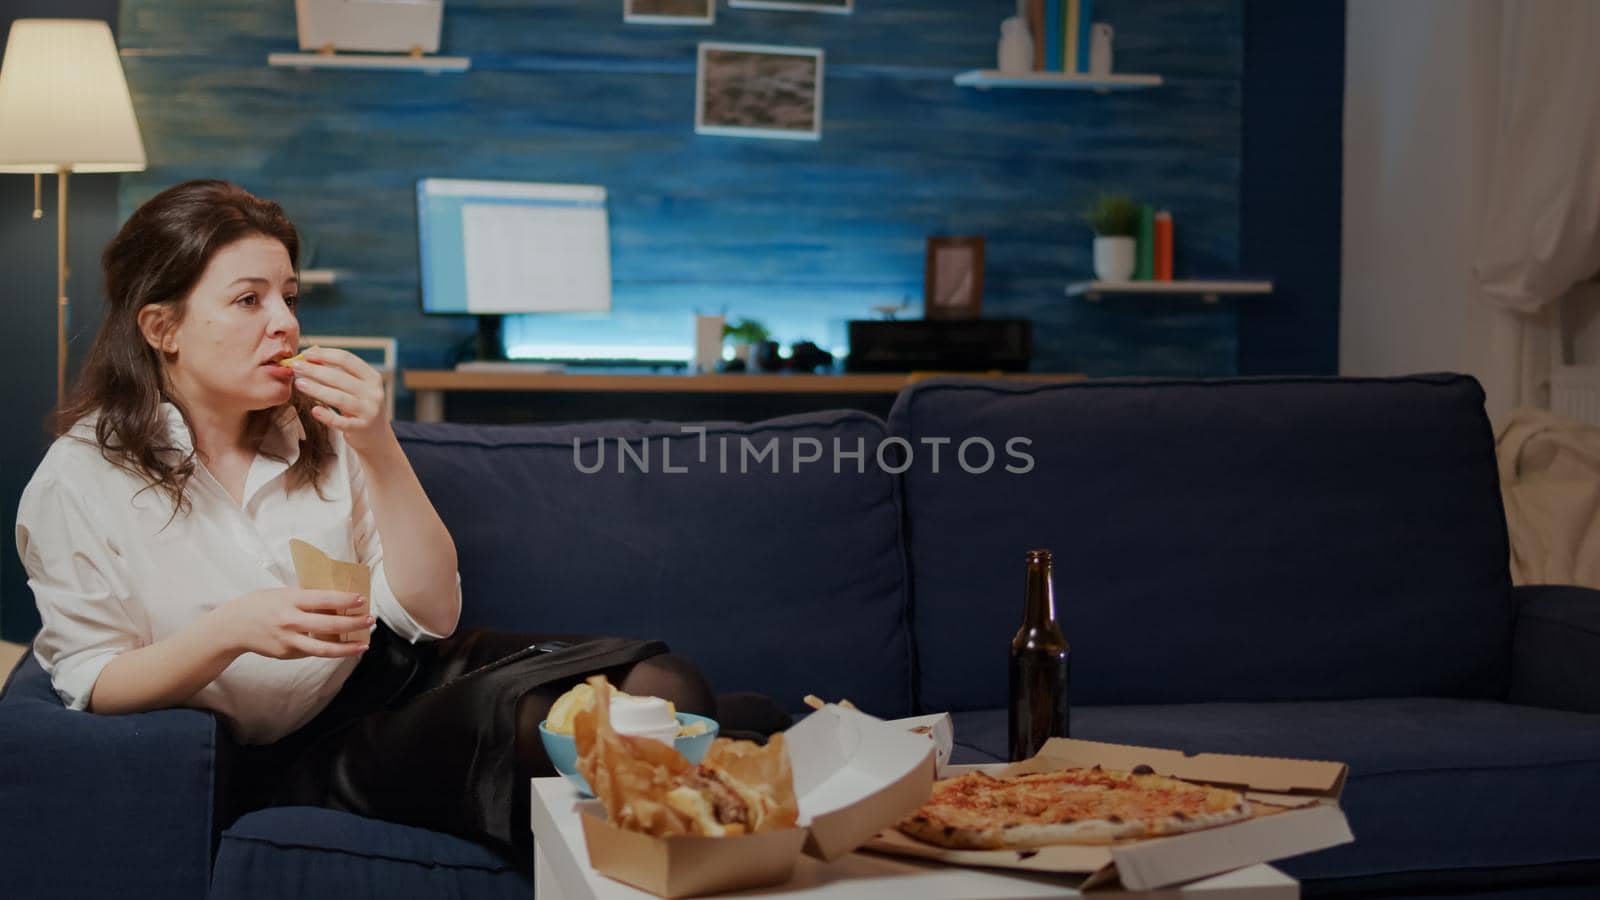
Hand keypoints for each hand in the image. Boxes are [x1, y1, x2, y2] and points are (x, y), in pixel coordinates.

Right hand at [213, 588, 373, 659]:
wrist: (233, 626)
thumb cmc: (261, 604)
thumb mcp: (282, 593)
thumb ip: (305, 597)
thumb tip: (334, 597)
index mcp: (290, 600)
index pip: (323, 599)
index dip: (344, 600)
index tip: (361, 600)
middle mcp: (290, 621)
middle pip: (328, 625)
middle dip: (353, 623)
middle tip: (370, 620)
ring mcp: (288, 640)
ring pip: (323, 648)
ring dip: (347, 648)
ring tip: (363, 645)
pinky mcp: (287, 653)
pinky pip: (312, 652)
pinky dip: (329, 650)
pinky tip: (343, 648)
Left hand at [288, 347, 390, 453]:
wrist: (376, 436)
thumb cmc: (359, 406)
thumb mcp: (357, 388)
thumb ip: (339, 374)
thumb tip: (310, 359)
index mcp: (372, 377)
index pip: (347, 360)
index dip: (324, 355)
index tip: (305, 354)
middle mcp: (373, 393)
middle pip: (340, 377)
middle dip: (315, 370)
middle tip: (296, 367)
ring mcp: (369, 411)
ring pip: (339, 398)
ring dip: (316, 389)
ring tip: (299, 384)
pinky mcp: (361, 428)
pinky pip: (341, 422)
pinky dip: (327, 416)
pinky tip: (314, 410)